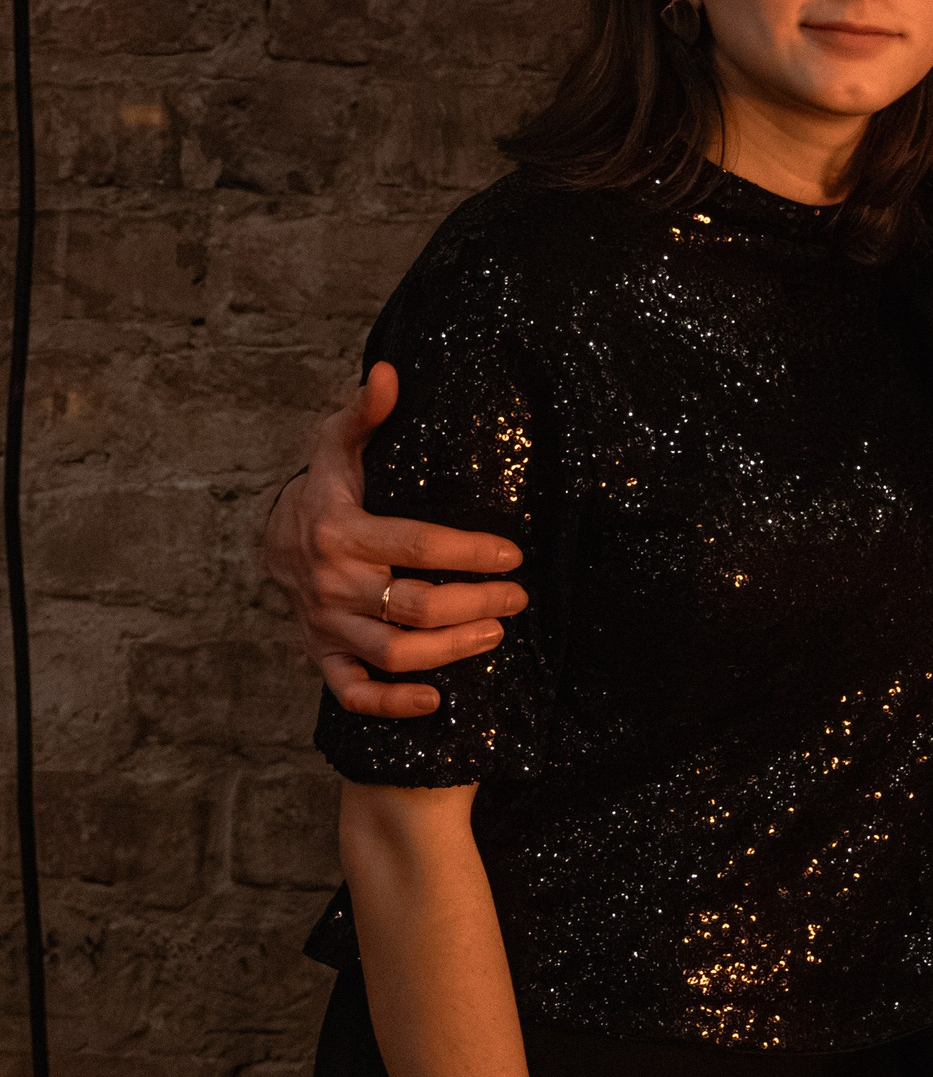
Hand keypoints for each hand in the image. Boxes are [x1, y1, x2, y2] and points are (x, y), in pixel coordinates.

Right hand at [261, 363, 527, 718]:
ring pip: (394, 652)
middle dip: (475, 603)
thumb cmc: (323, 487)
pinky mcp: (324, 656)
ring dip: (451, 650)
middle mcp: (333, 583)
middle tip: (518, 596)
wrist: (271, 538)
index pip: (416, 545)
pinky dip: (393, 703)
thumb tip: (388, 373)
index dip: (468, 552)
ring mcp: (327, 625)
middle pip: (415, 606)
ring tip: (497, 633)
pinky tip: (435, 700)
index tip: (512, 553)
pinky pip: (354, 693)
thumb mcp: (337, 443)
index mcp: (341, 530)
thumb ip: (366, 413)